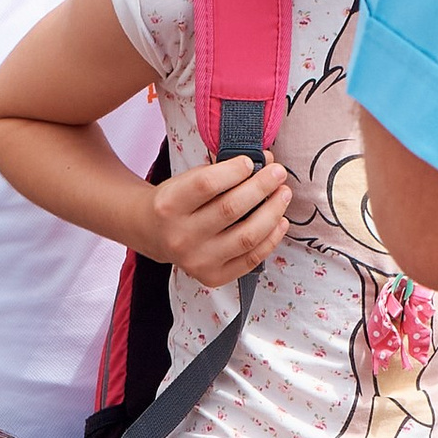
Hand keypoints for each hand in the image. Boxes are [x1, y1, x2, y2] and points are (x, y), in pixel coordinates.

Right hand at [148, 150, 287, 290]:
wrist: (154, 234)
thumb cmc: (176, 202)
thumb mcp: (186, 179)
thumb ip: (221, 171)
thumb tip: (265, 161)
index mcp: (169, 205)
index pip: (206, 184)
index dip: (234, 171)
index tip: (251, 162)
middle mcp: (180, 236)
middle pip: (231, 209)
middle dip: (262, 187)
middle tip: (278, 173)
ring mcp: (197, 260)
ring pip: (246, 237)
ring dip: (272, 213)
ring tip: (283, 195)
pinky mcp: (212, 276)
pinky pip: (251, 259)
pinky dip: (271, 239)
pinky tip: (280, 221)